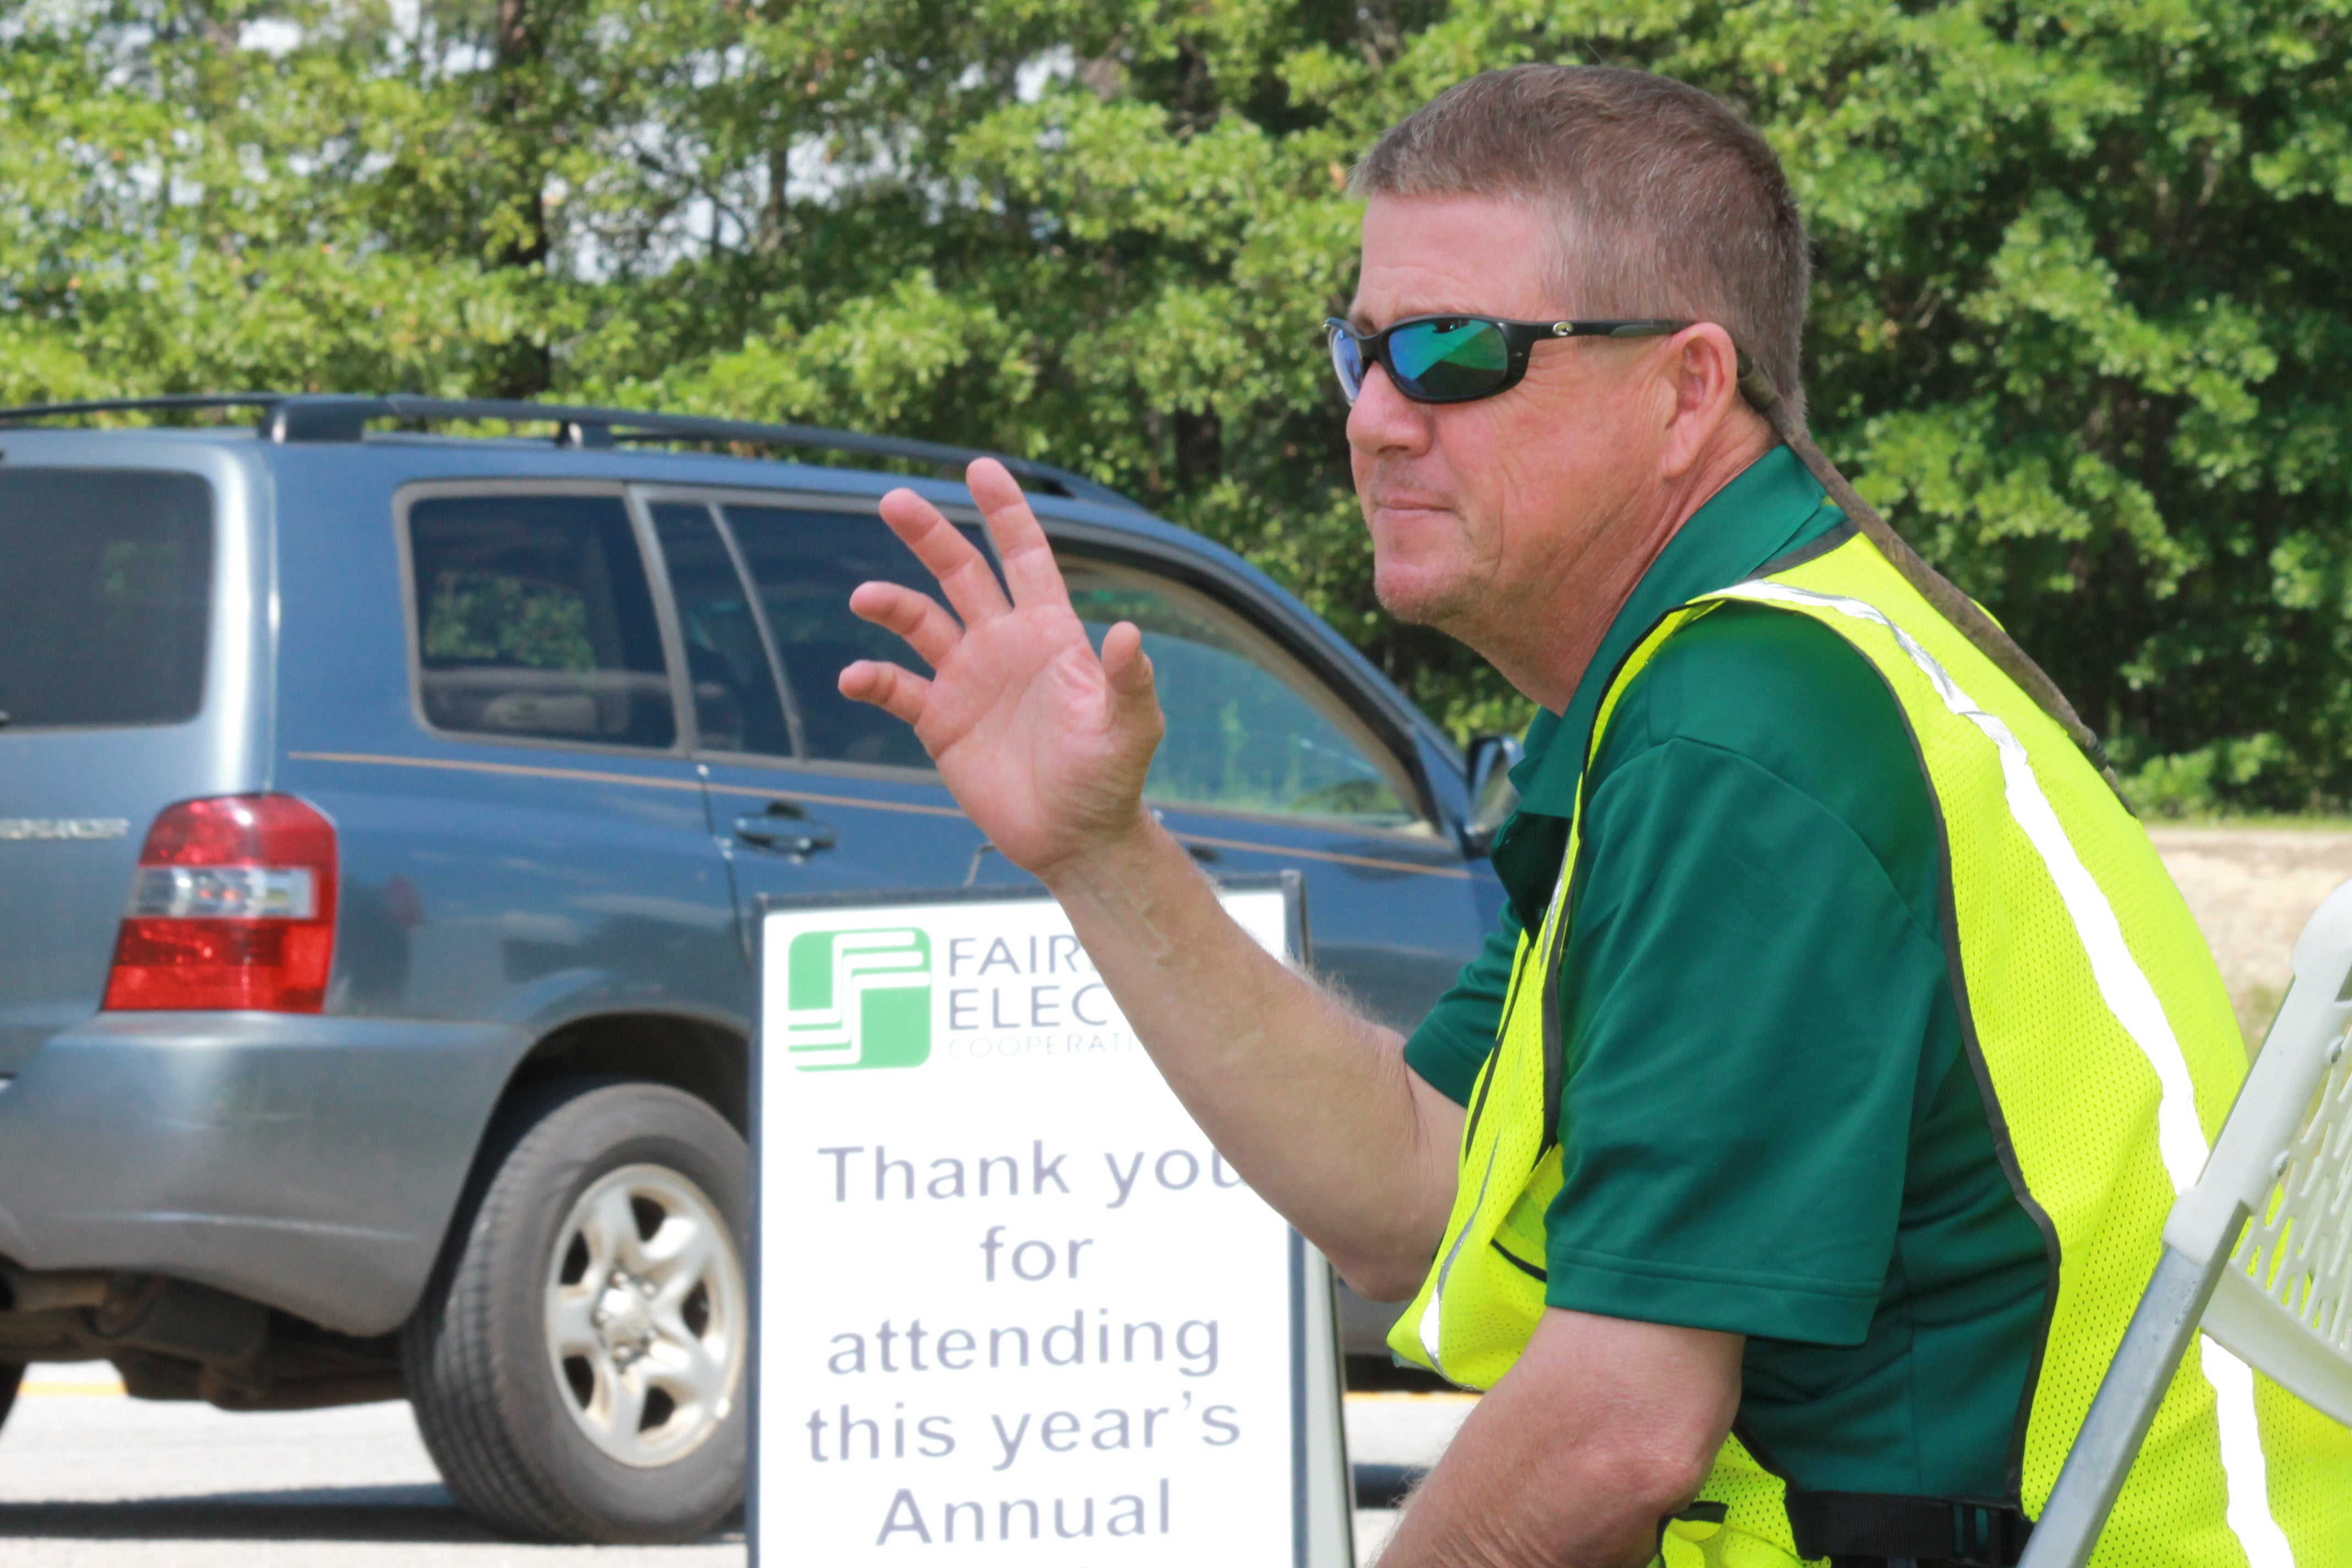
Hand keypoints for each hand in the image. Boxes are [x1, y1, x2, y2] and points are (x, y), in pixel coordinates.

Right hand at [838, 459, 1165, 880]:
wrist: (1074, 838)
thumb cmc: (1110, 779)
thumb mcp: (1130, 728)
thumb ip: (1128, 680)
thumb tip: (1127, 631)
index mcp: (1050, 633)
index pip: (1025, 557)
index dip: (1006, 512)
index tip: (981, 467)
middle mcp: (1003, 645)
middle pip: (961, 573)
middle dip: (929, 535)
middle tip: (895, 500)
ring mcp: (967, 680)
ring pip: (920, 622)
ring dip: (891, 605)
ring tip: (866, 598)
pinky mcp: (940, 721)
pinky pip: (896, 688)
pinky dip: (872, 678)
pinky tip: (855, 677)